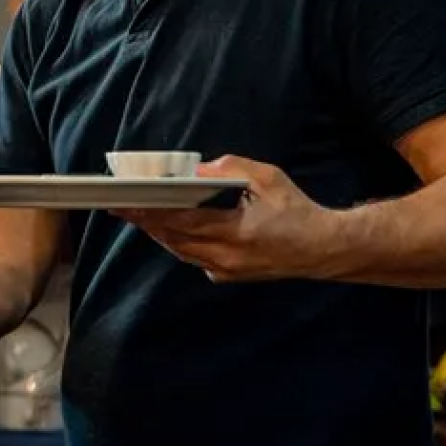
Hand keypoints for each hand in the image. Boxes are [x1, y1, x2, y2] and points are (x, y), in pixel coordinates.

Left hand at [112, 156, 338, 282]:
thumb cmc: (298, 210)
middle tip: (121, 205)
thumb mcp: (267, 179)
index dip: (152, 211)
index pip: (182, 222)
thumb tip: (196, 170)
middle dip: (146, 221)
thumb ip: (230, 169)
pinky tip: (167, 228)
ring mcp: (226, 271)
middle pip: (173, 240)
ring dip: (158, 233)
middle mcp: (226, 258)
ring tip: (136, 214)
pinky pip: (193, 258)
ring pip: (180, 251)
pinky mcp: (228, 276)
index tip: (128, 201)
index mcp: (236, 234)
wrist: (324, 248)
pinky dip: (178, 243)